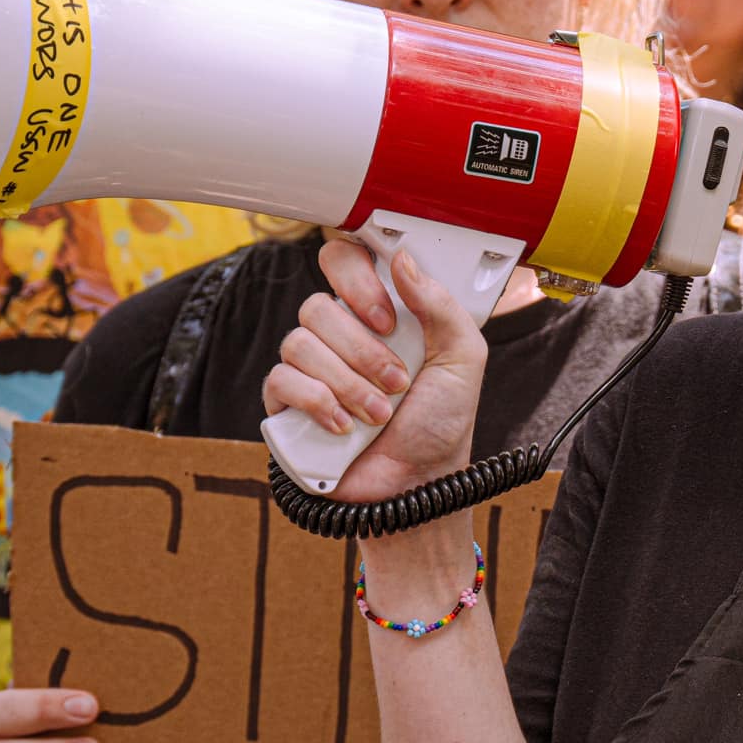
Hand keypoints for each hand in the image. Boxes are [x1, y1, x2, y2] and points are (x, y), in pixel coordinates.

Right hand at [261, 239, 487, 502]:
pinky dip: (320, 404)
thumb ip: (440, 305)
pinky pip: (280, 380)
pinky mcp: (286, 403)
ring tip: (380, 413)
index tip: (388, 317)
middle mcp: (340, 333)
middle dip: (363, 349)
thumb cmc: (442, 420)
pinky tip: (346, 426)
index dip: (357, 280)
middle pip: (317, 305)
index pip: (343, 261)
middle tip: (397, 378)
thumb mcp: (463, 357)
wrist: (419, 483)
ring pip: (299, 343)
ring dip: (349, 384)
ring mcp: (310, 367)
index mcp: (379, 312)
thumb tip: (402, 259)